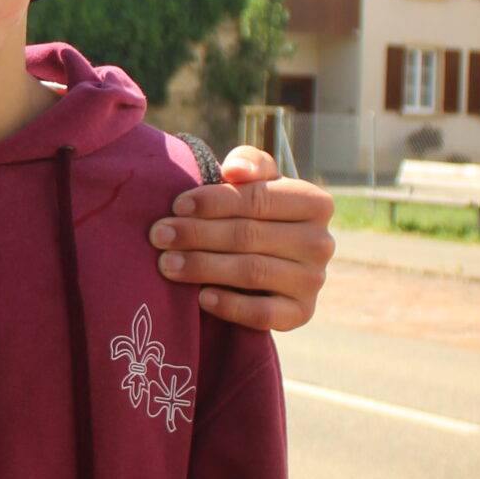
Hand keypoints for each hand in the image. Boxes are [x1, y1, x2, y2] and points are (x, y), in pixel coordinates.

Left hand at [150, 149, 334, 331]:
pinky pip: (264, 314)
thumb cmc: (256, 213)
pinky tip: (201, 297)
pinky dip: (230, 306)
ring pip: (253, 272)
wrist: (270, 261)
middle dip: (198, 234)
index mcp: (315, 203)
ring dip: (204, 267)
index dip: (214, 201)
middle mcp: (321, 243)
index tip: (177, 205)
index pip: (259, 199)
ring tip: (166, 263)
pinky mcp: (301, 313)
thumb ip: (249, 164)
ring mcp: (313, 281)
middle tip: (159, 235)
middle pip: (250, 236)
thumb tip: (234, 171)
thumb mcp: (257, 182)